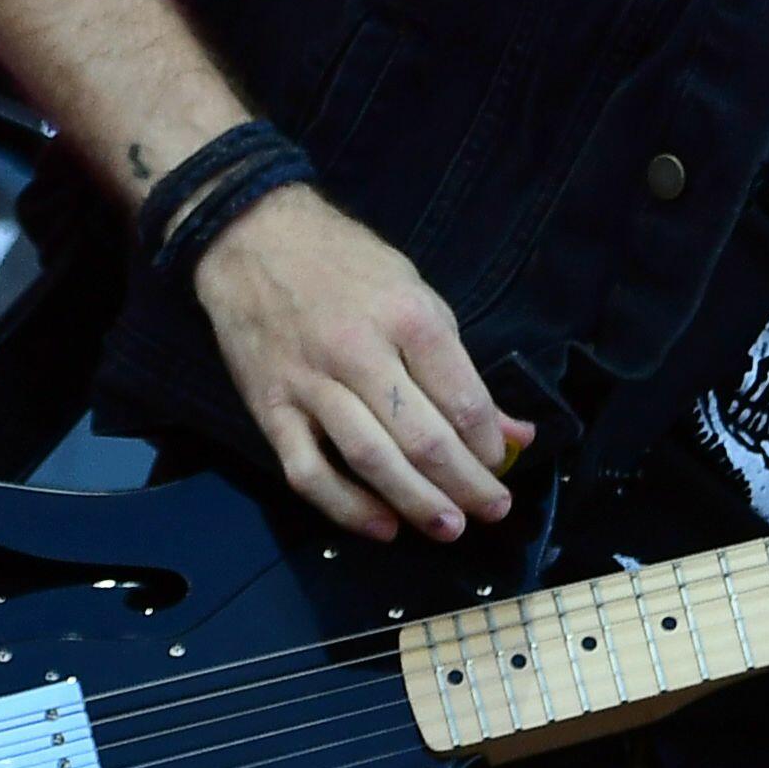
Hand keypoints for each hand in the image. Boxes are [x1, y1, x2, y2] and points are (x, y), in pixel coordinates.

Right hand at [189, 186, 535, 542]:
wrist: (253, 238)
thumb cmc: (346, 265)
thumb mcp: (417, 295)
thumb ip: (461, 367)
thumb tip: (515, 431)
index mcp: (408, 318)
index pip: (463, 400)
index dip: (489, 444)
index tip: (501, 463)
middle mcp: (360, 352)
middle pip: (424, 438)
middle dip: (467, 485)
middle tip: (492, 511)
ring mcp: (310, 384)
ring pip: (371, 460)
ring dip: (418, 503)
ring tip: (449, 529)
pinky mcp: (270, 408)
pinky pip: (308, 471)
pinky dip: (346, 507)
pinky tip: (382, 526)